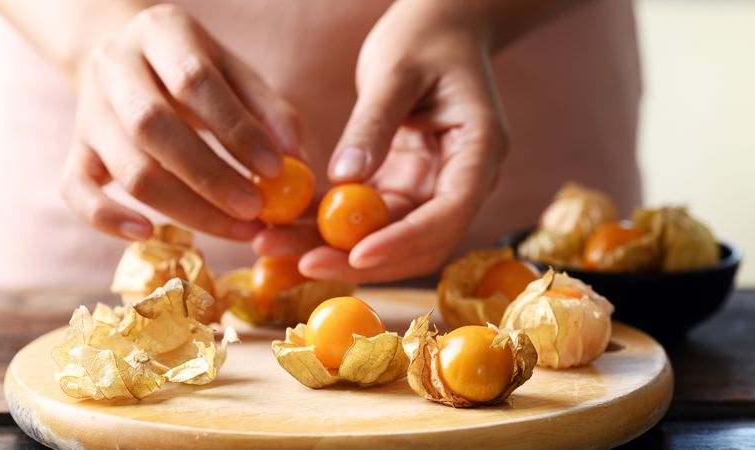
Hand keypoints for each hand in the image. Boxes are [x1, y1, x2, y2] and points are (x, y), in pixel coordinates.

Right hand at [60, 4, 302, 240]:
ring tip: (237, 229)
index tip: (275, 169)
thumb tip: (299, 161)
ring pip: (128, 168)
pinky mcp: (75, 150)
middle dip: (211, 177)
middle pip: (154, 127)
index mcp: (160, 33)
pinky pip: (74, 189)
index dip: (236, 129)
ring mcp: (88, 111)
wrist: (128, 61)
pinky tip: (148, 233)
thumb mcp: (237, 74)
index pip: (194, 80)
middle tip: (256, 210)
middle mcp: (114, 66)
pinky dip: (107, 219)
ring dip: (185, 208)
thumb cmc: (197, 74)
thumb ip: (270, 112)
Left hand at [254, 0, 508, 282]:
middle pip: (417, 241)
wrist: (438, 30)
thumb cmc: (425, 38)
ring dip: (334, 250)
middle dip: (360, 260)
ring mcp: (430, 188)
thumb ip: (374, 123)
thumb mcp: (397, 70)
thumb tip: (345, 176)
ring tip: (275, 246)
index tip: (356, 255)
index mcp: (479, 150)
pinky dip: (326, 227)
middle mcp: (460, 180)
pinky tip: (284, 228)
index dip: (405, 241)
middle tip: (302, 264)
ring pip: (386, 238)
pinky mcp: (401, 187)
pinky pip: (365, 219)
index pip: (450, 212)